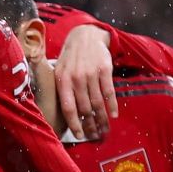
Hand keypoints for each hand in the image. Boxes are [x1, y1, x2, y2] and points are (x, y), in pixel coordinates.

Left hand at [54, 25, 116, 139]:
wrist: (85, 35)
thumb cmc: (70, 58)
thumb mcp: (58, 70)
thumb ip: (61, 90)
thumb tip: (66, 115)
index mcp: (62, 80)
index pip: (68, 108)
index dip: (74, 124)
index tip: (80, 136)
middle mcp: (76, 78)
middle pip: (84, 108)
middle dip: (90, 125)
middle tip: (95, 135)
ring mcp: (91, 73)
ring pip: (97, 103)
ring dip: (102, 119)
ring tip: (104, 130)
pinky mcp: (104, 69)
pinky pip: (109, 92)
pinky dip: (112, 105)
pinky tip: (114, 115)